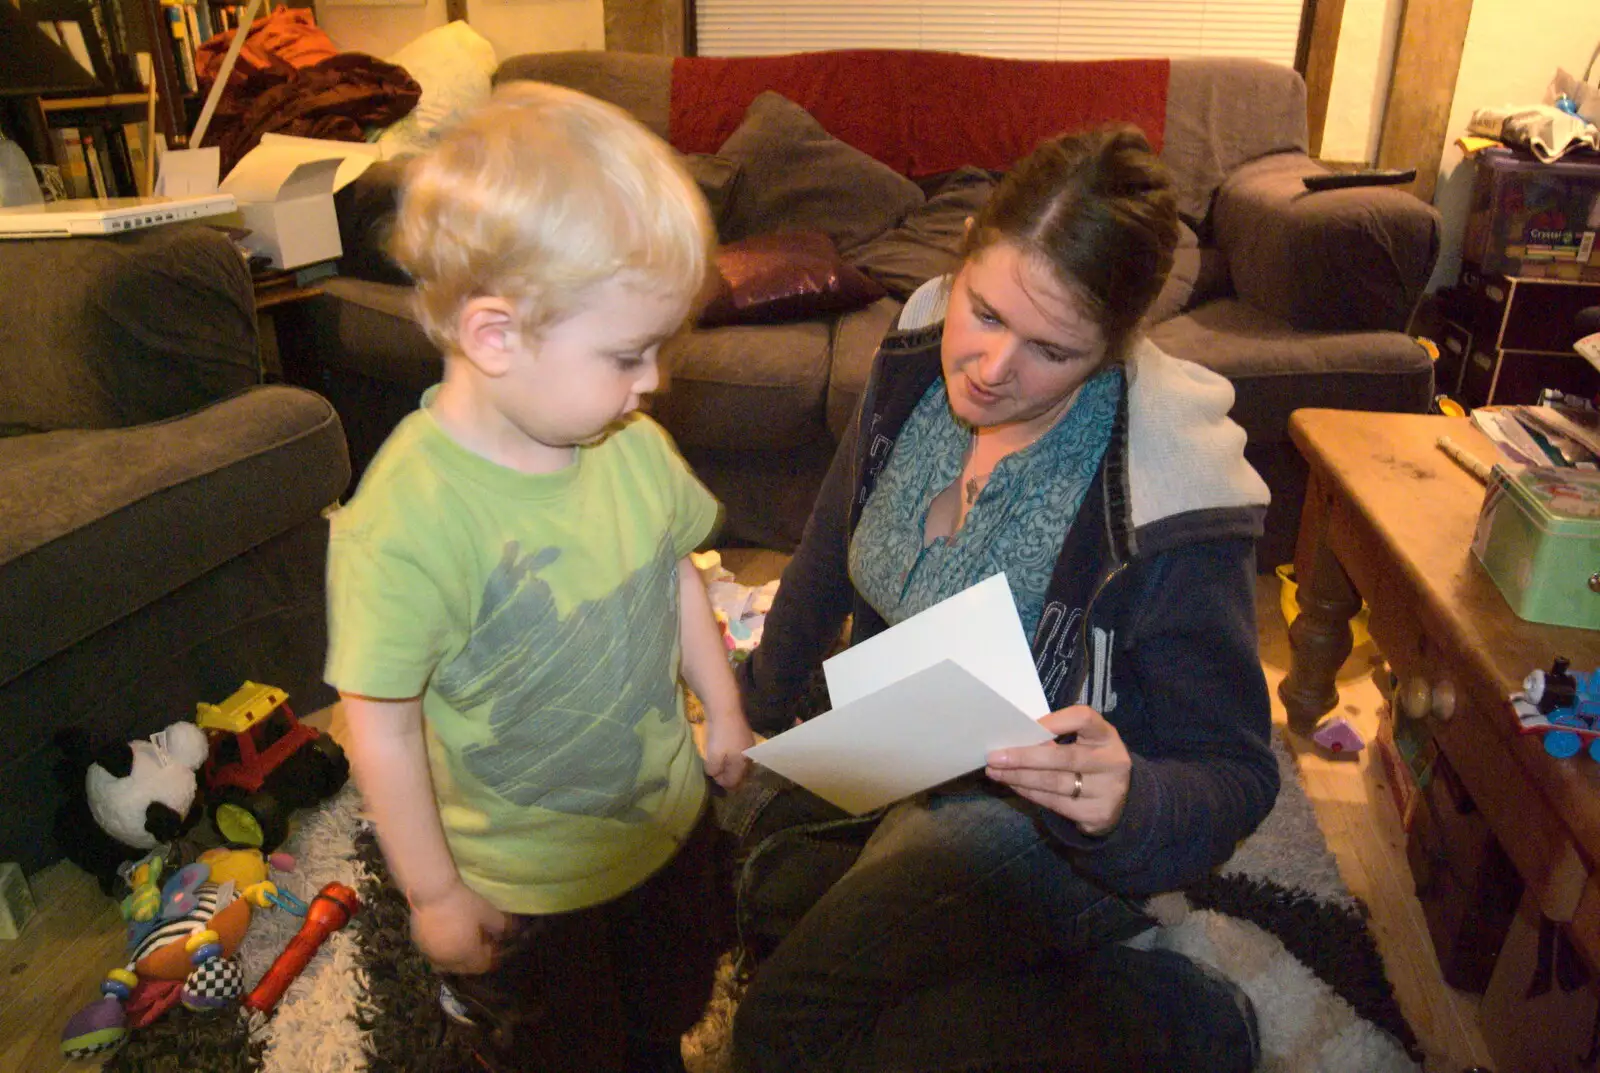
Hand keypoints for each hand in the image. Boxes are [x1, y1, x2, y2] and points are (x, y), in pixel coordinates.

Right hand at [408, 880, 508, 973]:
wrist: (431, 892)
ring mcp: (430, 954)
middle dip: (473, 959)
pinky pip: (433, 954)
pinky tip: (445, 934)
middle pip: (464, 968)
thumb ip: (501, 925)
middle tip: (478, 940)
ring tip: (460, 938)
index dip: (489, 957)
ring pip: (446, 963)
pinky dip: (441, 949)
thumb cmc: (462, 902)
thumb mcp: (486, 912)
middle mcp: (447, 960)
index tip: (492, 943)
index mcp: (466, 955)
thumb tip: (509, 932)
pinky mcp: (418, 944)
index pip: (481, 966)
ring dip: (456, 956)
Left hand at [703, 704, 754, 790]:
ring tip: (718, 760)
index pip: (734, 782)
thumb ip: (714, 770)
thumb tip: (714, 774)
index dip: (721, 782)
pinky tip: (723, 749)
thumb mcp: (713, 757)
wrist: (726, 709)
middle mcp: (749, 757)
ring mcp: (749, 745)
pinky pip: (738, 752)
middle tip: (714, 770)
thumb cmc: (720, 735)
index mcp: (742, 764)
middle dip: (727, 774)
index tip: (712, 776)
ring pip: (739, 762)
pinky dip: (730, 754)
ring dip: (729, 764)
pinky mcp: (745, 736)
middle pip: (739, 773)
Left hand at [984, 705, 1131, 835]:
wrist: (1120, 801)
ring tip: (995, 772)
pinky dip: (1029, 792)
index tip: (1027, 725)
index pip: (1083, 718)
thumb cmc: (1090, 762)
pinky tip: (1013, 785)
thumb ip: (1059, 738)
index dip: (1055, 721)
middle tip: (995, 756)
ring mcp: (1106, 790)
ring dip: (1020, 777)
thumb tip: (1014, 739)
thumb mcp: (1085, 743)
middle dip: (1024, 757)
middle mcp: (1111, 761)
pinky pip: (1054, 802)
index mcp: (1106, 735)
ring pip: (1055, 782)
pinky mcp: (1096, 813)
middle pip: (1064, 757)